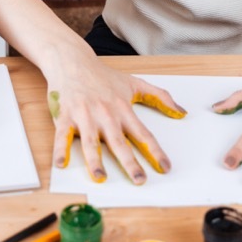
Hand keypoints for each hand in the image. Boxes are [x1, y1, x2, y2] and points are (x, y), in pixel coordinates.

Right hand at [48, 58, 185, 184]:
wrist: (72, 61)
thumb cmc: (103, 76)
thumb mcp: (135, 83)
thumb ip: (160, 97)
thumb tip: (181, 113)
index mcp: (123, 109)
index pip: (142, 134)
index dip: (155, 151)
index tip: (164, 167)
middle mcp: (105, 114)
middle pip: (119, 142)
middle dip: (129, 162)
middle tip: (139, 180)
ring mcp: (84, 115)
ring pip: (91, 141)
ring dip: (95, 160)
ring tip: (100, 177)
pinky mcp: (65, 116)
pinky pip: (62, 135)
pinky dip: (60, 149)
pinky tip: (61, 164)